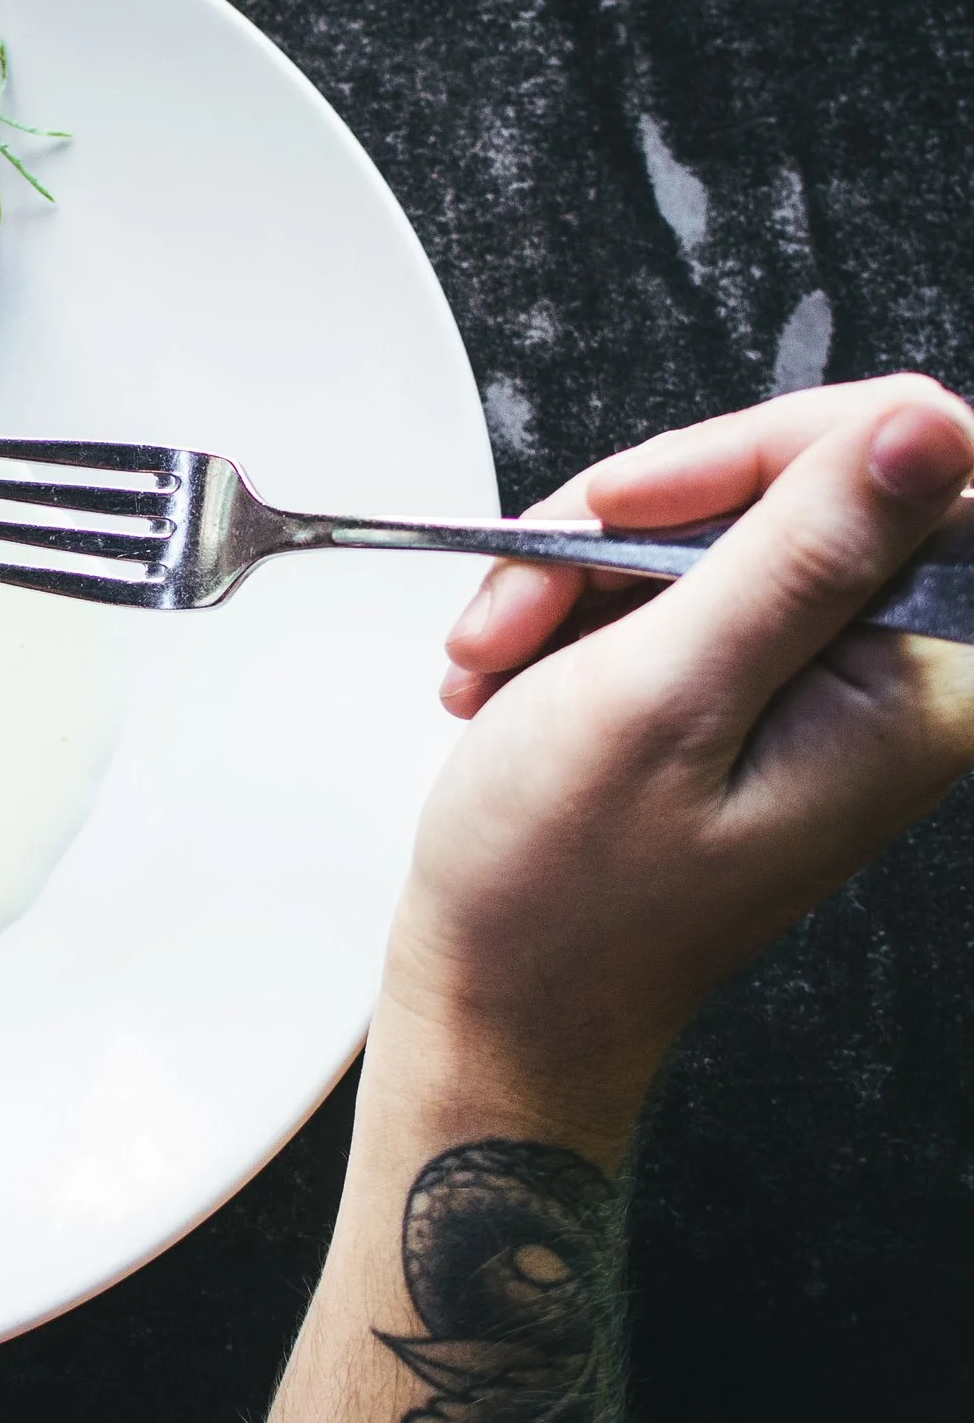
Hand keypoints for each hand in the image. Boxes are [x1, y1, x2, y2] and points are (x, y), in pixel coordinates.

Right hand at [387, 375, 973, 1140]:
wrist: (498, 999)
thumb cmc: (563, 888)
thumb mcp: (664, 697)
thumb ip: (798, 553)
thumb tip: (928, 424)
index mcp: (917, 684)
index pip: (910, 458)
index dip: (760, 451)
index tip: (629, 507)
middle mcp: (889, 677)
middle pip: (788, 481)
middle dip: (626, 525)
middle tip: (522, 606)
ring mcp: (815, 684)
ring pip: (708, 524)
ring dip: (574, 572)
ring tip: (494, 659)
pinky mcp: (747, 692)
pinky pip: (669, 583)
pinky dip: (571, 610)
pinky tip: (509, 675)